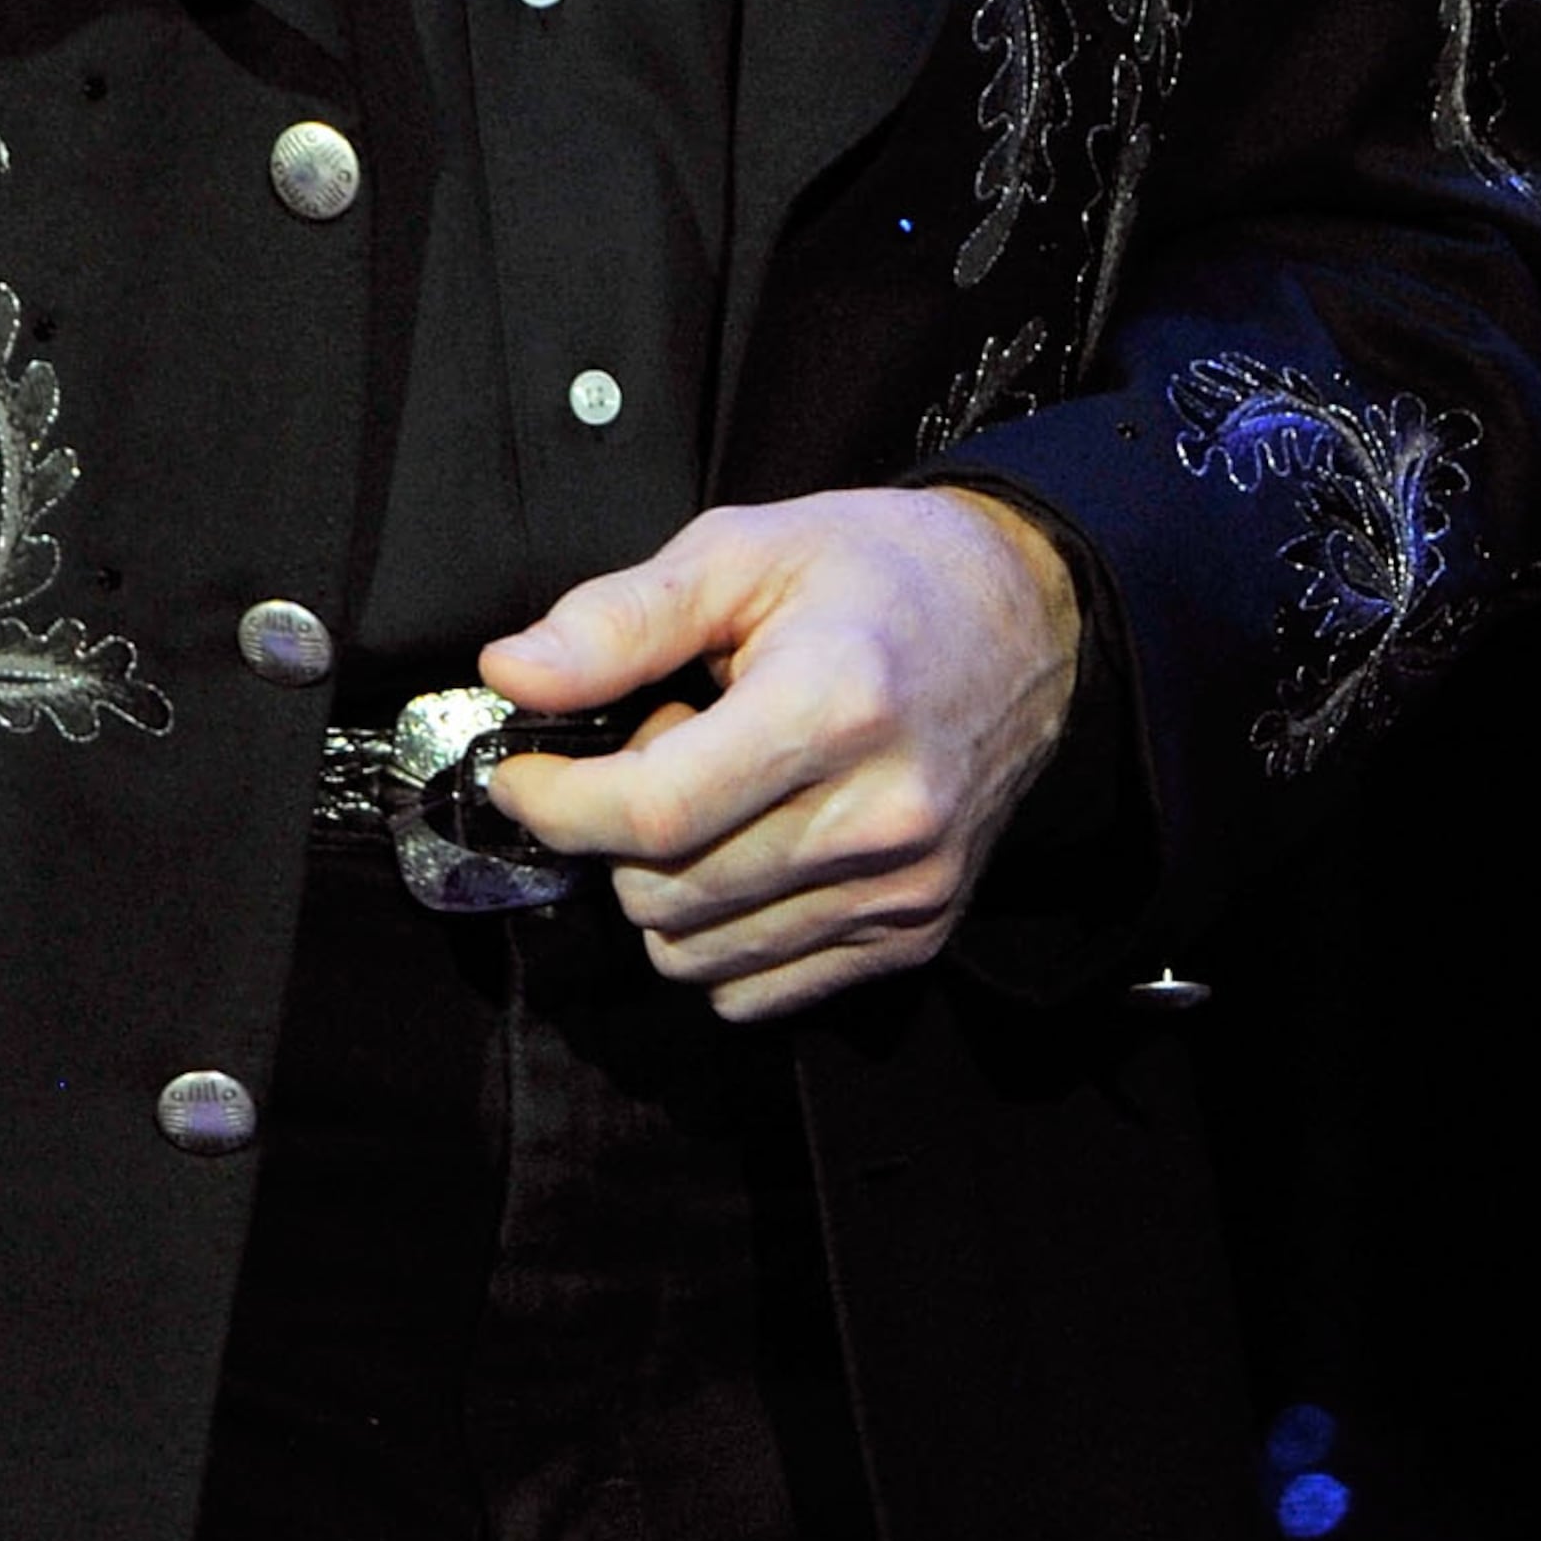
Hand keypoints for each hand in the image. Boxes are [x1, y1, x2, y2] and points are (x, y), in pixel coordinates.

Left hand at [475, 490, 1082, 1023]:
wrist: (1029, 621)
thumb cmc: (877, 575)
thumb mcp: (742, 551)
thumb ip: (620, 621)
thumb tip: (511, 675)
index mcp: (834, 705)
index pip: (652, 811)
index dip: (557, 803)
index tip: (523, 772)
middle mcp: (881, 816)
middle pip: (665, 891)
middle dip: (614, 831)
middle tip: (663, 747)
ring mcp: (905, 887)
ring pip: (697, 954)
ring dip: (664, 887)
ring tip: (720, 794)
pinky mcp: (917, 933)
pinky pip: (758, 989)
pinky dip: (719, 937)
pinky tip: (750, 849)